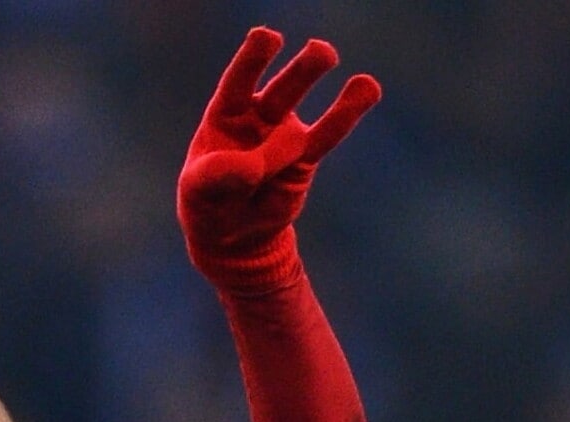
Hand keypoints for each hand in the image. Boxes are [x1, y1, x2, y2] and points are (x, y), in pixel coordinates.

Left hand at [178, 27, 379, 291]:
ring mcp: (283, 135)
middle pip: (280, 89)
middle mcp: (257, 118)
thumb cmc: (208, 206)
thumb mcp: (201, 191)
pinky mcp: (304, 158)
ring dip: (319, 83)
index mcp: (225, 116)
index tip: (267, 37)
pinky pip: (327, 134)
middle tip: (322, 51)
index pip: (238, 82)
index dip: (252, 60)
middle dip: (301, 71)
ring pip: (305, 105)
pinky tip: (368, 89)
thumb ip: (220, 175)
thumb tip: (253, 168)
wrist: (232, 237)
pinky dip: (346, 113)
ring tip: (336, 59)